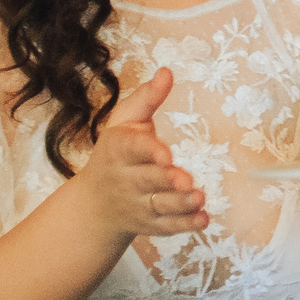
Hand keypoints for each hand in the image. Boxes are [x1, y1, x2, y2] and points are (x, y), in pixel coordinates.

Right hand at [74, 67, 206, 244]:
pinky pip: (167, 227)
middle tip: (186, 180)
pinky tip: (203, 220)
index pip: (132, 149)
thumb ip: (147, 98)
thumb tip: (167, 72)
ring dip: (180, 204)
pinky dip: (185, 225)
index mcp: (119, 150)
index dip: (148, 150)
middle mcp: (127, 179)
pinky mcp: (150, 224)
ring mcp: (138, 204)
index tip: (165, 152)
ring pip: (160, 206)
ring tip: (199, 197)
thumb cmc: (116, 154)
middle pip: (147, 180)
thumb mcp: (124, 122)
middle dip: (166, 180)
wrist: (95, 205)